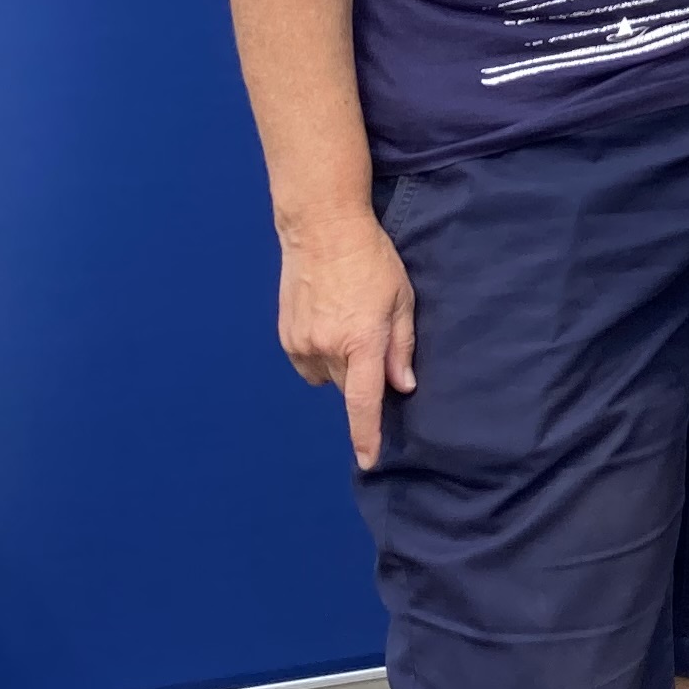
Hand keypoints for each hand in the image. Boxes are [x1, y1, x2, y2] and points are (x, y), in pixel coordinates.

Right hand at [280, 217, 417, 468]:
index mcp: (362, 340)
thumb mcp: (401, 298)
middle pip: (347, 388)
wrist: (321, 228)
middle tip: (369, 338)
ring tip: (345, 322)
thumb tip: (403, 387)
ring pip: (326, 376)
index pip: (363, 402)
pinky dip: (318, 354)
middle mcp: (327, 347)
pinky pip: (307, 363)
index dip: (366, 435)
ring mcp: (302, 343)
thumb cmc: (371, 258)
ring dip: (338, 364)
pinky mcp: (286, 336)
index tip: (367, 460)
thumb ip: (401, 347)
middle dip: (361, 376)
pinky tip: (326, 321)